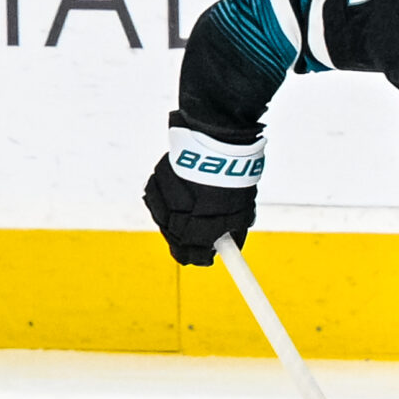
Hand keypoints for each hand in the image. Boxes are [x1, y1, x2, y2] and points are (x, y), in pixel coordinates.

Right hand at [143, 124, 263, 265]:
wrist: (216, 141)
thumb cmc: (233, 177)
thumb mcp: (242, 209)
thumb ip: (234, 230)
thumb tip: (230, 245)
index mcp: (199, 229)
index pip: (193, 255)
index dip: (200, 258)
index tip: (207, 257)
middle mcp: (177, 219)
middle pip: (176, 240)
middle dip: (187, 241)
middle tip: (198, 238)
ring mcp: (164, 200)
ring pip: (164, 220)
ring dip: (174, 220)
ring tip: (190, 210)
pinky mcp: (156, 181)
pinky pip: (157, 199)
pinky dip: (165, 201)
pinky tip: (178, 195)